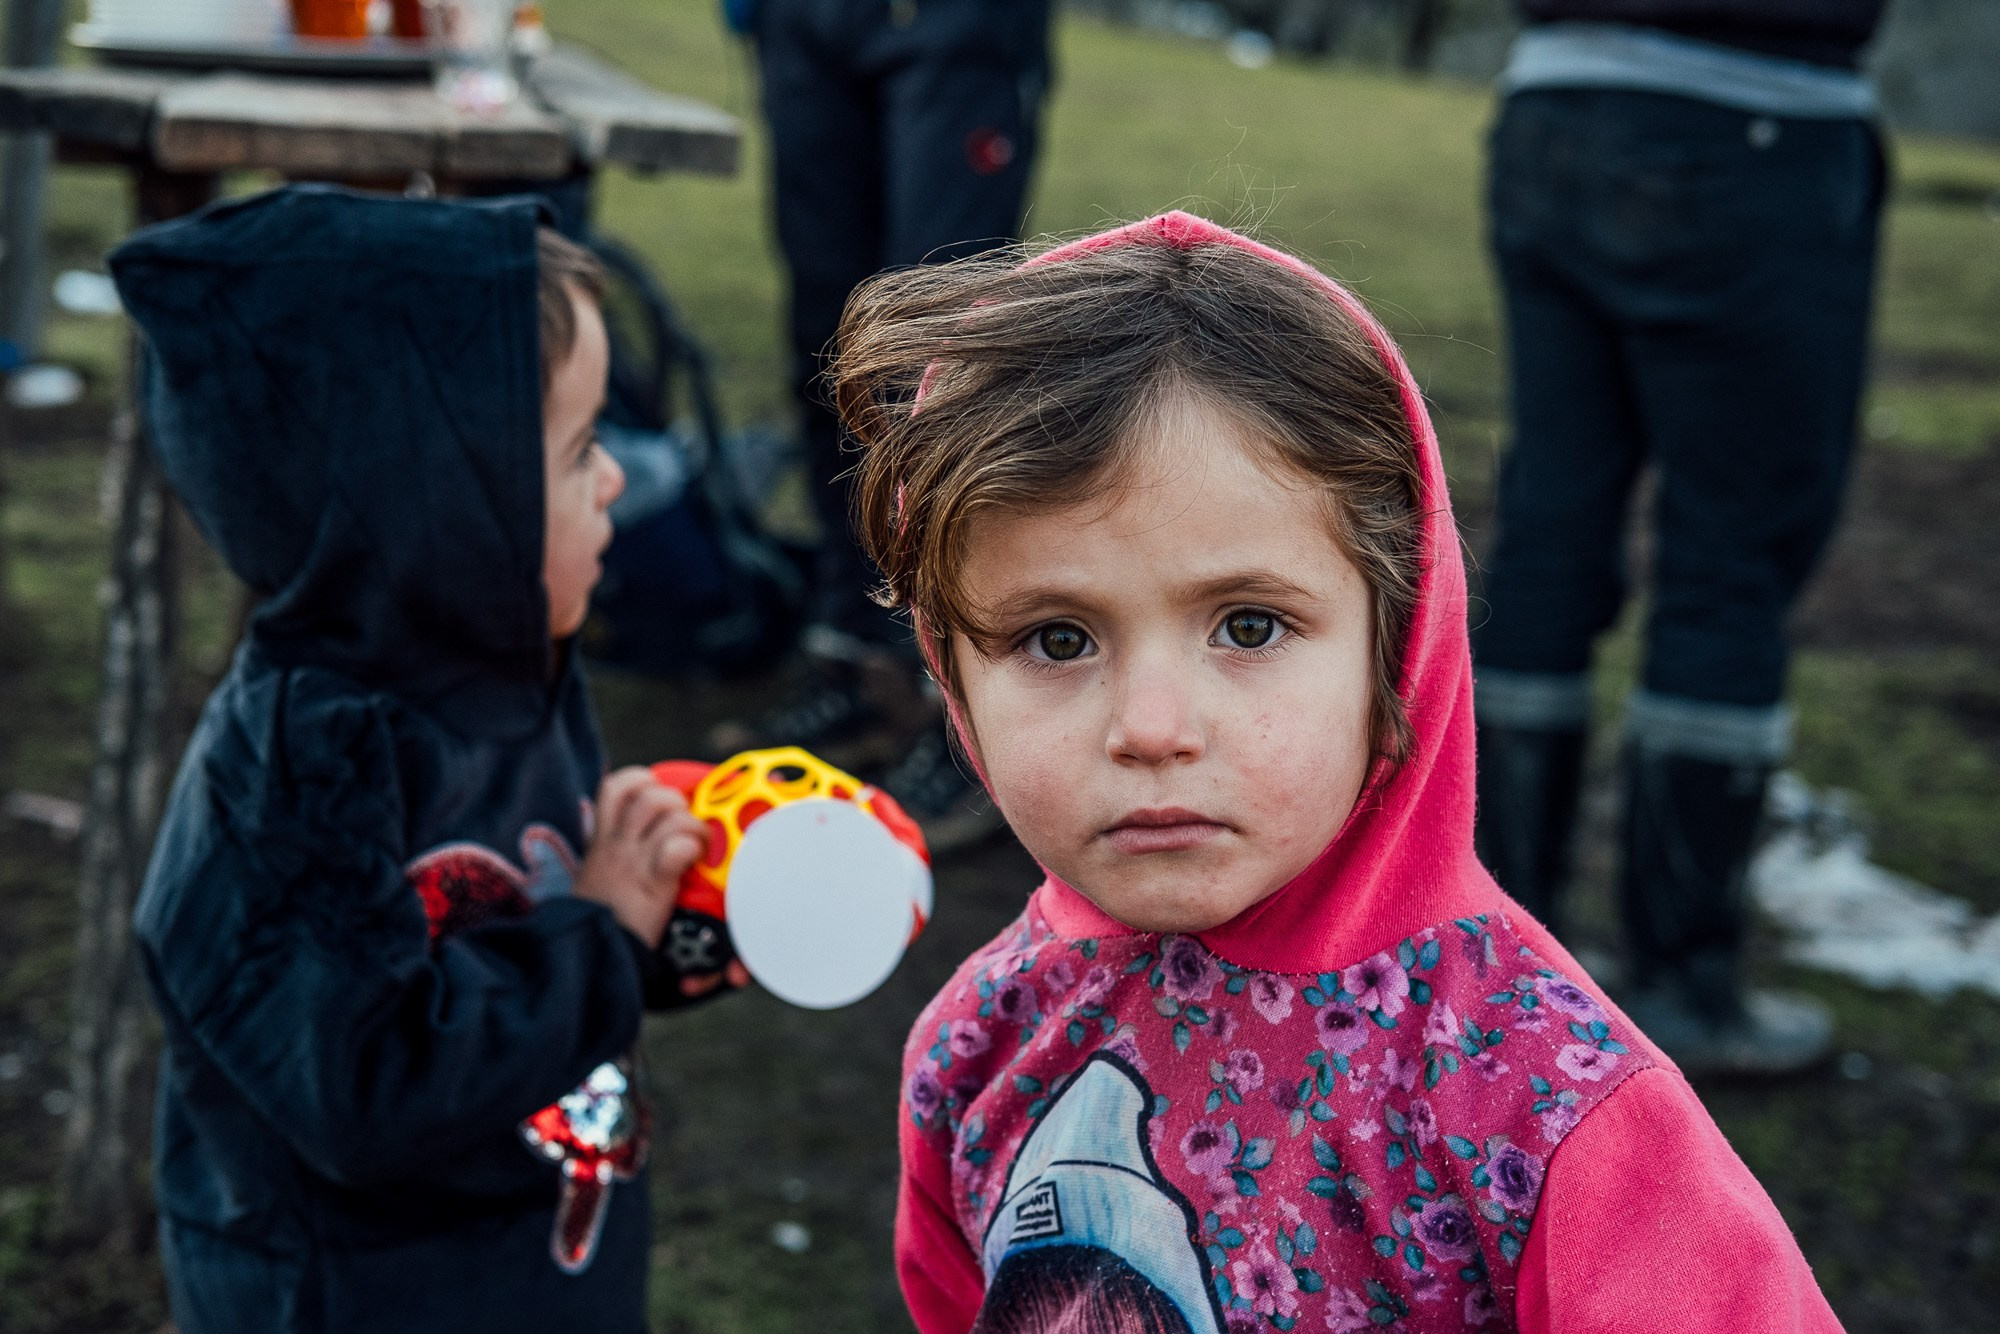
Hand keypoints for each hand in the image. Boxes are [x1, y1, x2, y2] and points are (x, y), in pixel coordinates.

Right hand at [574, 767, 707, 949]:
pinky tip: (695, 861)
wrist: (591, 955)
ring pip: (668, 813)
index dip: (642, 781)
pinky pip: (676, 846)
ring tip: (700, 843)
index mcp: (602, 841)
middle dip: (677, 800)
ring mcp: (633, 862)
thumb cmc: (602, 919)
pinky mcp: (652, 884)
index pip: (615, 787)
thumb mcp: (599, 877)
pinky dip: (693, 847)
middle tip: (686, 823)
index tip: (659, 794)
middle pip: (648, 793)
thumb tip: (655, 837)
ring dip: (693, 823)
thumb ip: (618, 855)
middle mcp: (615, 845)